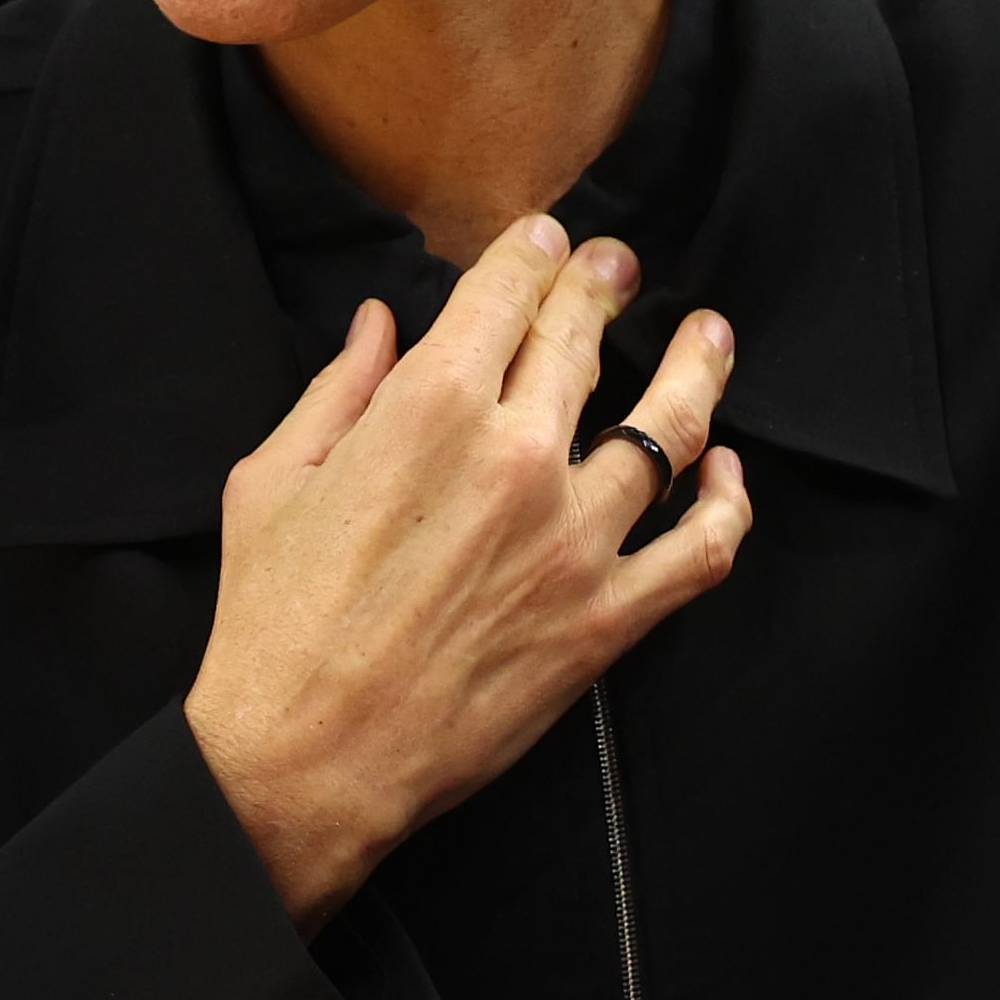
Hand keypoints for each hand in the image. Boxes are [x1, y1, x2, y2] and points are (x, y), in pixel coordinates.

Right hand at [186, 215, 752, 925]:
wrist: (307, 759)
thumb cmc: (274, 623)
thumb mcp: (272, 481)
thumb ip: (339, 388)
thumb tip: (379, 321)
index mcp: (428, 409)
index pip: (507, 294)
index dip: (536, 253)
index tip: (549, 240)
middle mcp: (516, 458)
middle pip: (585, 342)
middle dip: (605, 288)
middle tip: (619, 266)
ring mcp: (574, 539)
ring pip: (668, 428)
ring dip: (695, 369)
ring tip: (707, 335)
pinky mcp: (606, 617)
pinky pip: (701, 548)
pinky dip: (727, 502)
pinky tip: (725, 470)